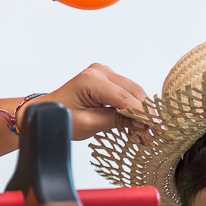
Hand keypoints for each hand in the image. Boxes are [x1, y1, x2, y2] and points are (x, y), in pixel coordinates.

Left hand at [24, 63, 151, 140]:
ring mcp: (104, 73)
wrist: (49, 111)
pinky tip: (138, 124)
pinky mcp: (107, 80)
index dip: (143, 114)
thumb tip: (140, 123)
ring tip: (146, 133)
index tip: (156, 128)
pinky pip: (127, 93)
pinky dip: (134, 108)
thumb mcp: (89, 124)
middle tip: (155, 133)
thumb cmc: (61, 117)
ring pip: (133, 92)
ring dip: (142, 111)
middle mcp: (99, 72)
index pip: (125, 98)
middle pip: (133, 91)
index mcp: (91, 80)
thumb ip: (115, 121)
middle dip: (146, 113)